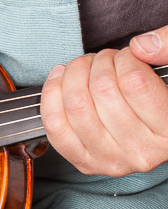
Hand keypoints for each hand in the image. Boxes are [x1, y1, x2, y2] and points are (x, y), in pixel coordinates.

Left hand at [40, 26, 167, 175]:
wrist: (155, 133)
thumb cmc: (162, 97)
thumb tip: (140, 46)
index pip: (134, 82)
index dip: (123, 58)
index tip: (127, 55)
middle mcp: (141, 151)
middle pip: (101, 91)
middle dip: (98, 62)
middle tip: (104, 59)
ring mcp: (111, 160)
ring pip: (76, 105)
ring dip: (74, 74)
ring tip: (85, 68)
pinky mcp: (85, 162)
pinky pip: (55, 126)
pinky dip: (52, 95)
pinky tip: (61, 79)